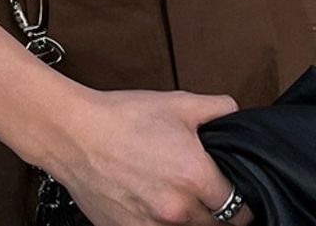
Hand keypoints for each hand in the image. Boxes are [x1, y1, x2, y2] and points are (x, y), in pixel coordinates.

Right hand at [45, 87, 253, 225]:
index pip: (239, 207)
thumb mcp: (177, 102)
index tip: (232, 192)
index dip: (240, 198)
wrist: (75, 134)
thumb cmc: (123, 117)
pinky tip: (151, 203)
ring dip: (189, 220)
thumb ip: (216, 108)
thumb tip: (235, 114)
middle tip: (203, 191)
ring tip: (174, 195)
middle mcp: (178, 209)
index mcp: (196, 177)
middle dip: (215, 211)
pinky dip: (160, 224)